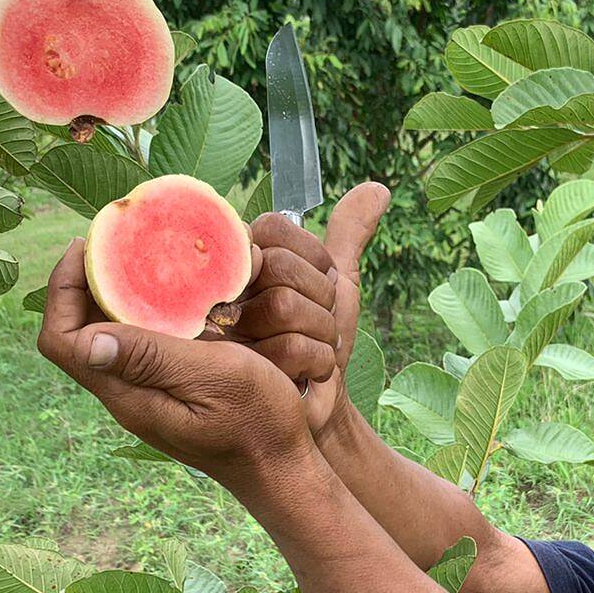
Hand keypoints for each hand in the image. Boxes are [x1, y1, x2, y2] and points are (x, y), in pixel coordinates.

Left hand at [37, 239, 313, 490]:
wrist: (284, 467)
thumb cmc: (258, 423)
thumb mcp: (214, 378)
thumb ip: (153, 358)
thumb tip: (87, 340)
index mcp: (129, 393)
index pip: (63, 340)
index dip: (63, 288)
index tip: (89, 245)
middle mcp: (128, 393)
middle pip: (79, 331)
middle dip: (87, 281)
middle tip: (118, 240)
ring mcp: (149, 393)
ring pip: (110, 335)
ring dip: (119, 292)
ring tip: (145, 256)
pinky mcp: (171, 389)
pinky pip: (142, 342)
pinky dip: (150, 309)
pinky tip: (178, 291)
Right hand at [216, 182, 389, 434]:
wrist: (320, 404)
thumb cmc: (318, 341)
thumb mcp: (337, 282)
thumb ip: (348, 233)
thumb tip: (378, 189)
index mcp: (241, 259)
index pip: (274, 228)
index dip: (311, 259)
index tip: (316, 285)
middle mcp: (217, 289)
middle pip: (279, 267)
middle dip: (319, 300)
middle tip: (313, 322)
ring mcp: (215, 330)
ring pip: (283, 307)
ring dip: (318, 334)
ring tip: (308, 348)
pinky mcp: (225, 371)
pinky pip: (288, 348)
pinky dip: (317, 362)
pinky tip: (306, 373)